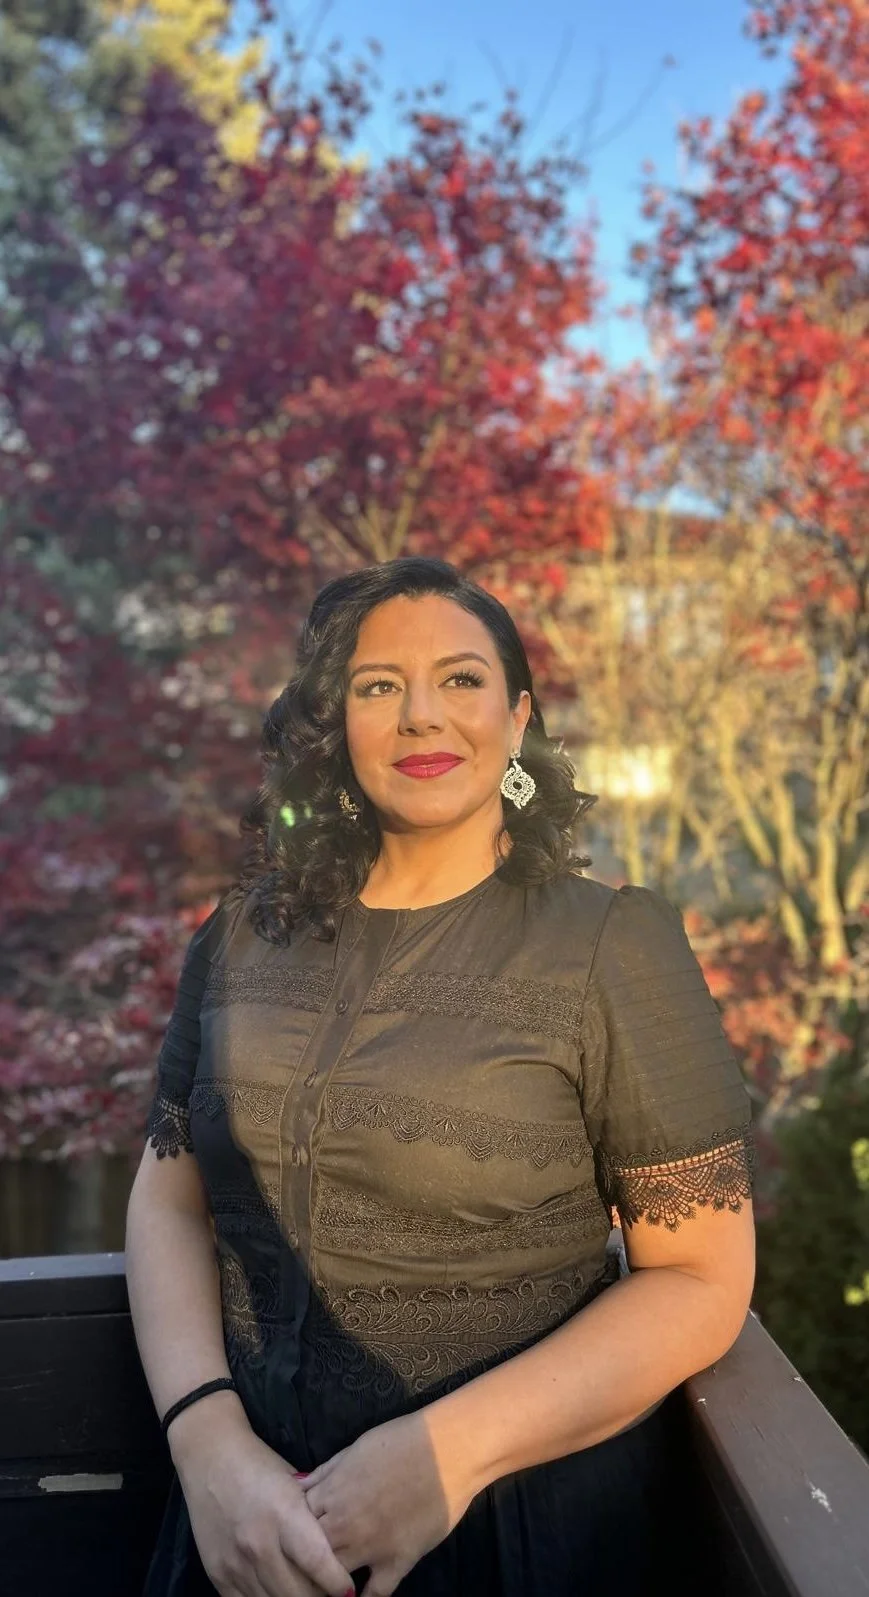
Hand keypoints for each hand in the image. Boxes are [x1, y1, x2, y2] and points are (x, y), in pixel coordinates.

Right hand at [174, 1409, 355, 1596]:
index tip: (347, 1589)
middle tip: (327, 1592)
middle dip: (319, 1596)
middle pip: (298, 1593)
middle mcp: (259, 1544)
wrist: (208, 1456)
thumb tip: (338, 1549)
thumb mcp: (294, 1484)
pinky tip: (276, 1592)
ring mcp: (236, 1563)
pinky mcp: (217, 1574)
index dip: (337, 1583)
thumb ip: (312, 1519)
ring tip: (304, 1591)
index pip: (318, 1562)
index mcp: (284, 1515)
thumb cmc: (259, 1465)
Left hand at [299, 1411, 477, 1596]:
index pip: (295, 1525)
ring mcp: (370, 1547)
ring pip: (334, 1578)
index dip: (294, 1532)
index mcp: (330, 1494)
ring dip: (329, 1580)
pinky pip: (375, 1593)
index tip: (296, 1537)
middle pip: (308, 1555)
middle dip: (306, 1560)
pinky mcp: (398, 1561)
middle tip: (309, 1563)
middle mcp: (343, 1525)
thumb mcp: (354, 1449)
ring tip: (328, 1582)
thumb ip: (325, 1473)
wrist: (447, 1448)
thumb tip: (297, 1487)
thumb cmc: (401, 1440)